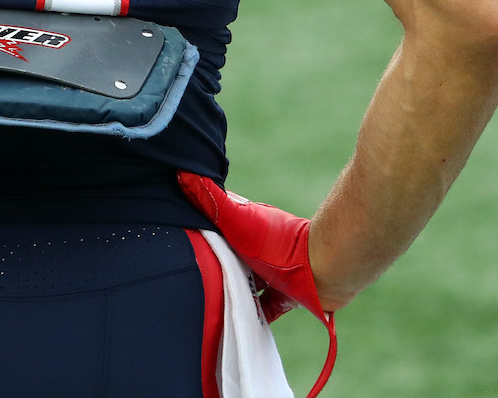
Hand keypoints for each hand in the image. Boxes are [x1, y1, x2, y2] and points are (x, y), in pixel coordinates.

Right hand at [178, 172, 326, 322]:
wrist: (323, 270)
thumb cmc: (279, 243)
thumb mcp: (238, 220)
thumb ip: (212, 200)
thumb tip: (182, 173)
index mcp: (245, 227)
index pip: (216, 224)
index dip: (197, 228)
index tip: (175, 235)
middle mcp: (257, 249)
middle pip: (227, 257)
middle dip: (210, 265)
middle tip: (188, 278)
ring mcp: (271, 273)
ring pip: (244, 283)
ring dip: (230, 291)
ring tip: (207, 304)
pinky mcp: (284, 296)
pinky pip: (264, 309)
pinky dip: (253, 317)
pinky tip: (237, 323)